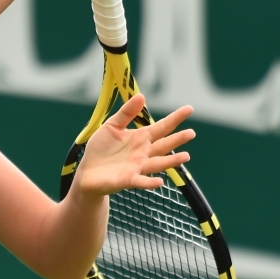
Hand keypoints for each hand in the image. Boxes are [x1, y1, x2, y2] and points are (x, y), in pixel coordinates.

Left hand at [73, 94, 194, 199]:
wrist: (88, 171)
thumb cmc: (101, 149)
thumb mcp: (112, 126)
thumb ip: (126, 113)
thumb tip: (141, 95)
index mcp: (140, 138)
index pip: (162, 127)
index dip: (175, 118)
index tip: (189, 108)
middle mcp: (143, 153)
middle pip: (164, 145)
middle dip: (177, 140)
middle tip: (191, 133)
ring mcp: (137, 167)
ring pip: (158, 163)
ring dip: (171, 161)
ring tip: (186, 156)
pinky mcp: (128, 179)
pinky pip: (141, 181)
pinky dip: (150, 182)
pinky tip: (159, 182)